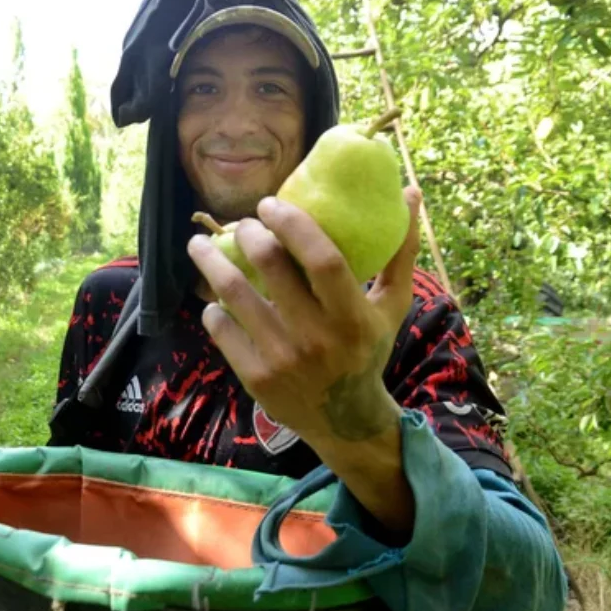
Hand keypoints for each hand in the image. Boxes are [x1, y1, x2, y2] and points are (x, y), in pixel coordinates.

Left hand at [187, 186, 421, 446]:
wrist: (344, 419)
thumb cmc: (367, 349)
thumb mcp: (391, 306)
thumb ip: (400, 252)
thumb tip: (409, 191)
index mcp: (352, 317)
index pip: (322, 258)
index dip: (292, 224)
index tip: (270, 204)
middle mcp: (317, 338)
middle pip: (271, 266)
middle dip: (249, 234)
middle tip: (244, 224)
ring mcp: (282, 359)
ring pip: (235, 294)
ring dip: (211, 261)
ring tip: (201, 244)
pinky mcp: (255, 378)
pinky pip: (222, 328)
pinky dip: (213, 306)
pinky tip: (214, 295)